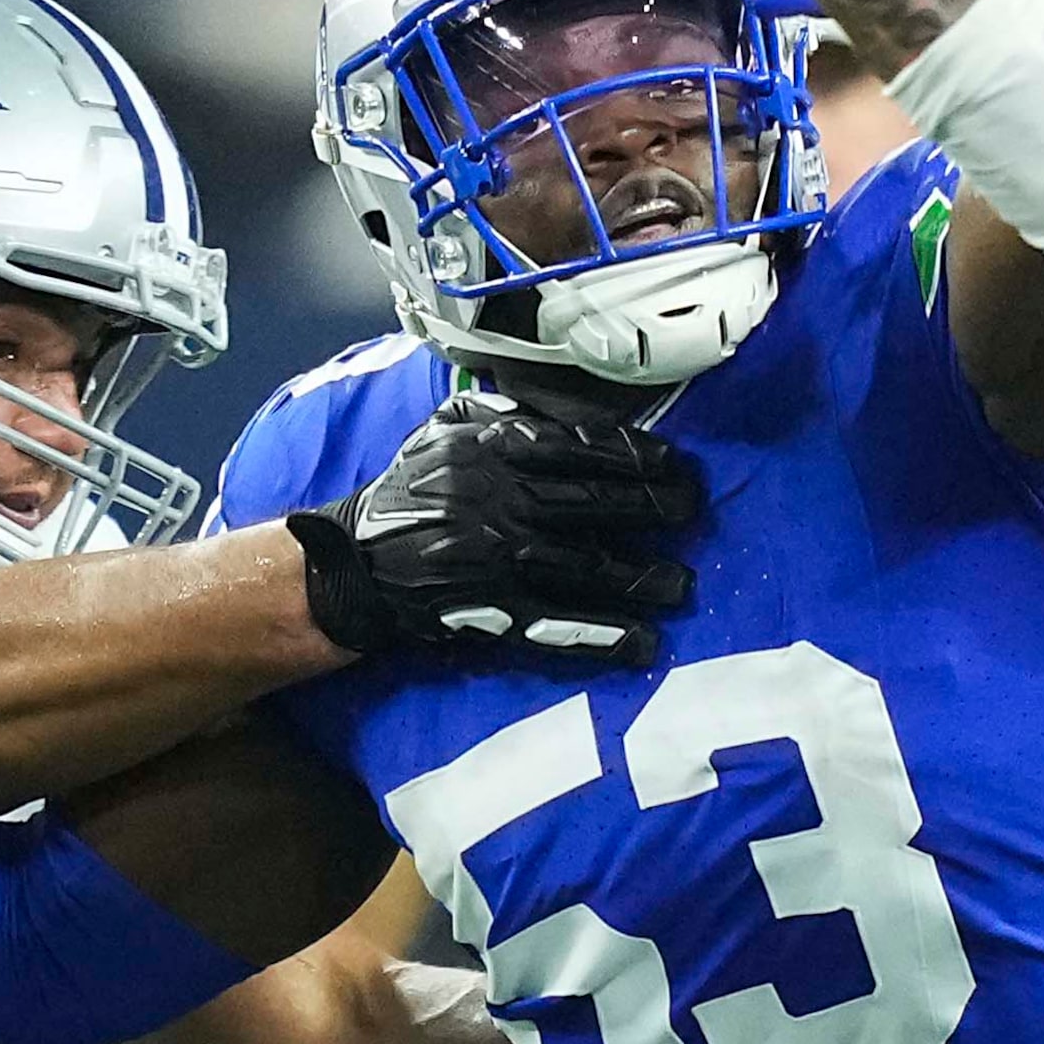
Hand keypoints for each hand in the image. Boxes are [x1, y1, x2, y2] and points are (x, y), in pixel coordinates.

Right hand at [284, 395, 702, 666]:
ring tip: (680, 584)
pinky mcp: (489, 611)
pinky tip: (643, 643)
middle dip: (652, 508)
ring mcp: (495, 559)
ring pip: (585, 566)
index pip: (581, 446)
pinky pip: (558, 623)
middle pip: (593, 503)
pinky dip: (604, 636)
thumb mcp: (446, 429)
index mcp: (490, 451)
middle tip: (691, 512)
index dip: (636, 455)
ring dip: (641, 577)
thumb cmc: (412, 490)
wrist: (351, 564)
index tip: (675, 464)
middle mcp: (497, 501)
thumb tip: (576, 400)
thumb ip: (508, 411)